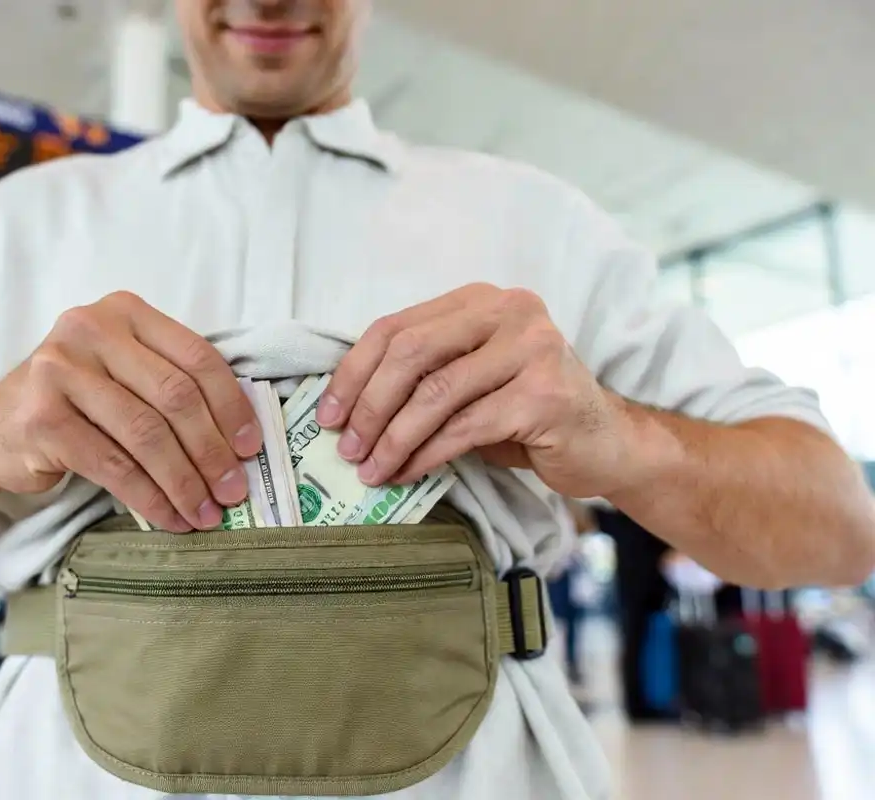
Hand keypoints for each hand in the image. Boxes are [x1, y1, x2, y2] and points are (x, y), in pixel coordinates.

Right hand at [0, 292, 260, 531]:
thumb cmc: (73, 404)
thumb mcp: (120, 373)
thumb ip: (170, 382)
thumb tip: (241, 437)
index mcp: (122, 312)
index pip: (196, 356)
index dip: (232, 405)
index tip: (251, 448)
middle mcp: (89, 330)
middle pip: (176, 396)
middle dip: (212, 451)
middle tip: (234, 490)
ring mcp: (60, 371)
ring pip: (147, 434)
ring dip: (185, 482)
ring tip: (206, 513)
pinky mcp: (42, 419)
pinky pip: (115, 466)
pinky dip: (150, 498)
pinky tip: (170, 518)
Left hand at [315, 284, 634, 498]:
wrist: (607, 442)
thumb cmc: (527, 413)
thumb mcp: (470, 381)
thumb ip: (422, 378)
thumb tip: (346, 409)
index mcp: (480, 300)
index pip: (397, 327)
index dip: (353, 371)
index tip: (328, 414)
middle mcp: (509, 312)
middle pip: (411, 353)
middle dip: (368, 405)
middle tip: (345, 447)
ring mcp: (532, 349)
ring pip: (435, 395)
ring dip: (392, 439)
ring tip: (369, 470)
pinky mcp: (543, 395)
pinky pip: (463, 428)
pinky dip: (425, 455)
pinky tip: (406, 473)